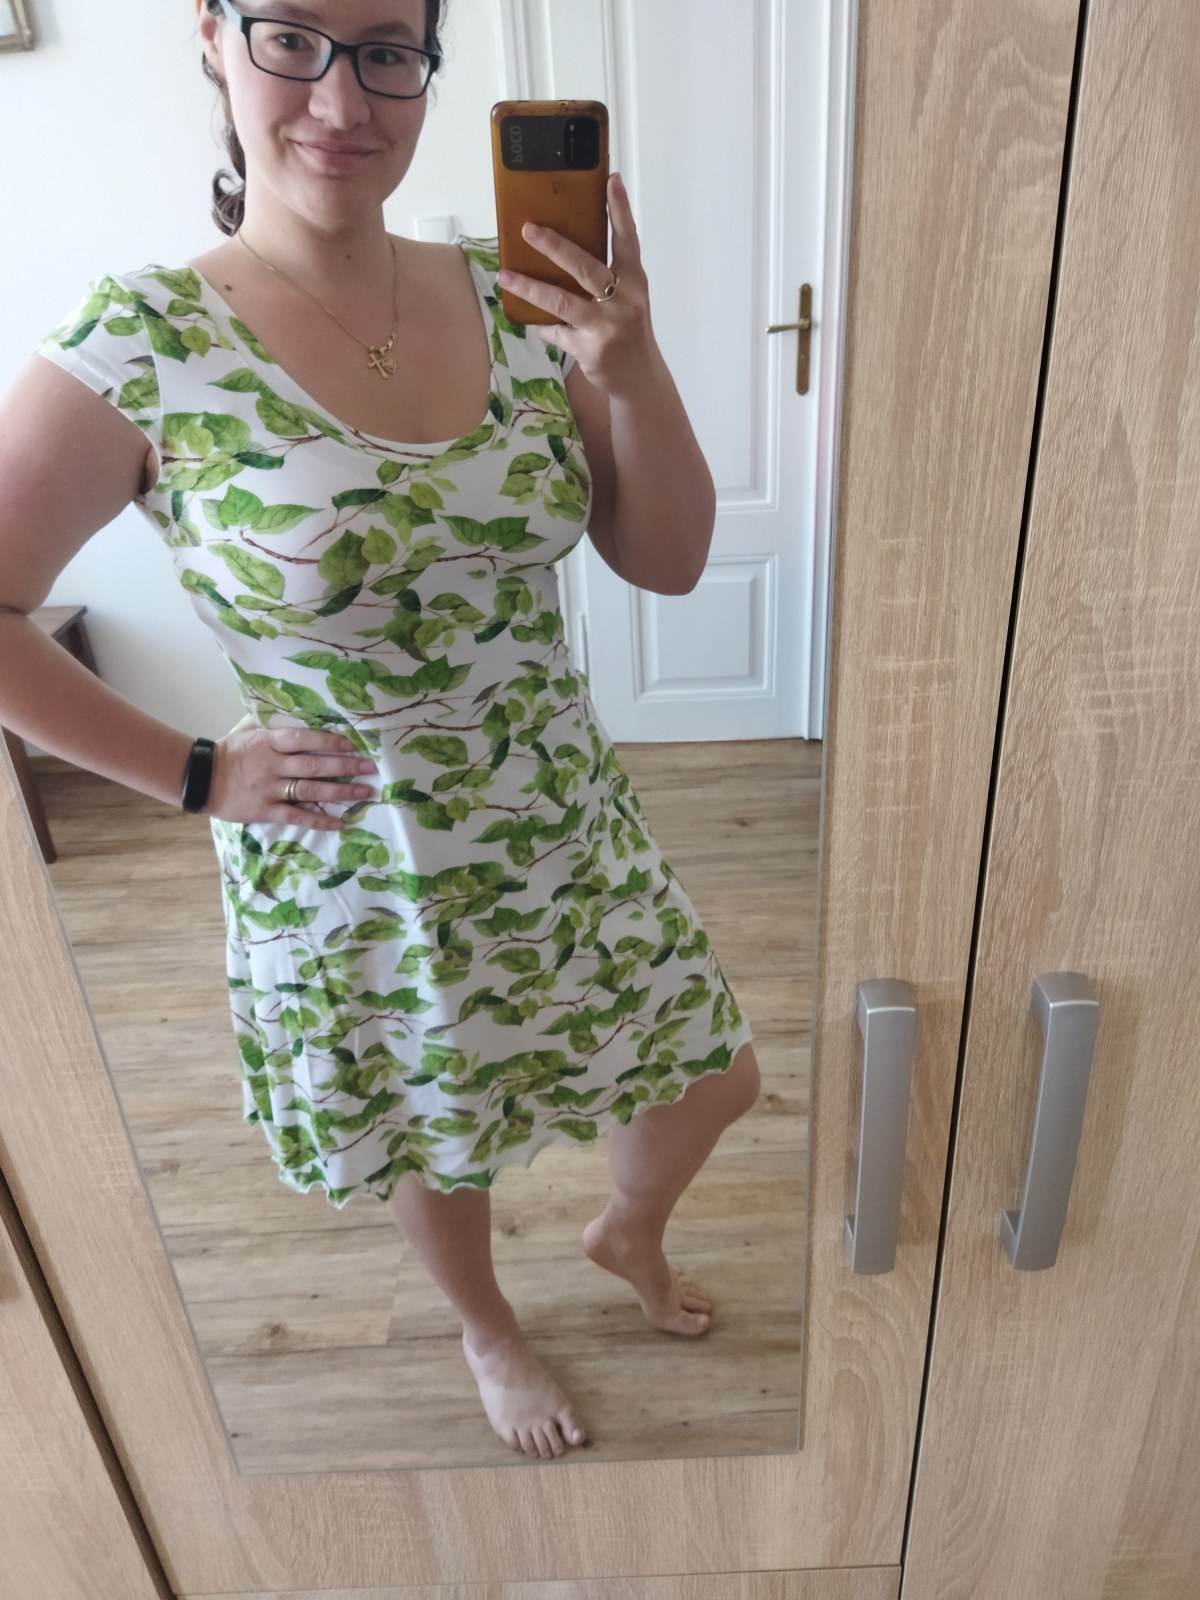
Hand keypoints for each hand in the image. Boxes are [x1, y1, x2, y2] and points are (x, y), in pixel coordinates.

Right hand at [205, 725, 376, 831]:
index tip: (352, 744)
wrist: (199, 779)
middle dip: (345, 767)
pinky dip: (319, 821)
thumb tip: (300, 715)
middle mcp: (273, 765)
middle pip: (314, 766)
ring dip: (340, 792)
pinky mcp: (266, 811)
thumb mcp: (249, 732)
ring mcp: (270, 789)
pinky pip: (297, 817)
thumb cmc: (228, 753)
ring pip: (310, 791)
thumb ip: (273, 726)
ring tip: (364, 792)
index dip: (329, 742)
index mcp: (269, 743)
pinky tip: (339, 822)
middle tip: (370, 768)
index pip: (303, 739)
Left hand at [497, 173, 657, 398]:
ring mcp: (607, 327)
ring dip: (530, 287)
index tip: (609, 180)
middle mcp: (624, 301)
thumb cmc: (628, 329)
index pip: (628, 240)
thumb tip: (563, 247)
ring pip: (563, 302)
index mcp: (635, 281)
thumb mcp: (628, 298)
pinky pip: (556, 331)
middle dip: (555, 247)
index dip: (620, 210)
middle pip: (586, 268)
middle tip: (528, 229)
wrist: (639, 377)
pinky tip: (523, 317)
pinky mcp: (590, 350)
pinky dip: (539, 323)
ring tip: (505, 276)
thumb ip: (608, 275)